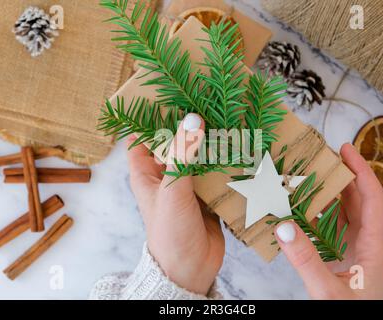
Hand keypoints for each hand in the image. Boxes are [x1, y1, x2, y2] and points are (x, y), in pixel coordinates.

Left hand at [127, 114, 224, 294]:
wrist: (190, 270)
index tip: (168, 96)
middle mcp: (166, 176)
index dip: (150, 118)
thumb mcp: (172, 190)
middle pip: (176, 144)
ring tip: (229, 119)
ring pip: (198, 157)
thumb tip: (192, 118)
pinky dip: (226, 162)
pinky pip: (215, 173)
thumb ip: (182, 155)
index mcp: (147, 173)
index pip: (142, 138)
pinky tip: (240, 148)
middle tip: (208, 101)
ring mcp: (188, 186)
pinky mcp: (207, 196)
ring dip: (211, 143)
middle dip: (190, 126)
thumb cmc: (170, 231)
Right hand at [274, 143, 382, 299]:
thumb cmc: (348, 313)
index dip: (361, 170)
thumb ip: (306, 261)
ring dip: (328, 192)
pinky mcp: (339, 254)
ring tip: (307, 174)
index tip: (345, 149)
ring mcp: (353, 247)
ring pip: (343, 210)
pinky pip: (330, 225)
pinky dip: (316, 211)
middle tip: (319, 156)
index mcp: (374, 245)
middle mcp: (366, 241)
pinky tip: (299, 206)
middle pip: (358, 198)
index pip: (372, 197)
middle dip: (341, 174)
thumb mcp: (327, 291)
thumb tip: (283, 227)